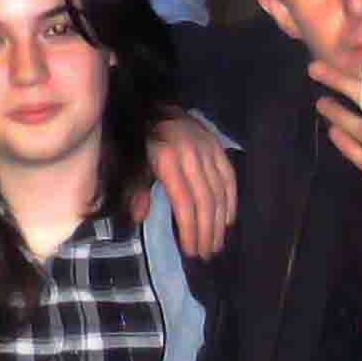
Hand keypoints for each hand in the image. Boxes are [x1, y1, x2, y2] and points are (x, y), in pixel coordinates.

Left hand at [146, 113, 237, 257]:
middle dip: (206, 231)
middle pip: (204, 201)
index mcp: (167, 160)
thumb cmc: (139, 141)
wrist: (155, 107)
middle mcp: (191, 155)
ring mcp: (207, 149)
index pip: (184, 202)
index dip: (190, 229)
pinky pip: (229, 177)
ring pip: (219, 192)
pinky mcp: (217, 145)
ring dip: (219, 222)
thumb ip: (135, 190)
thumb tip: (139, 218)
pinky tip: (228, 221)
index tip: (191, 251)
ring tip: (216, 244)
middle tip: (206, 253)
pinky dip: (231, 200)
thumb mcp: (130, 164)